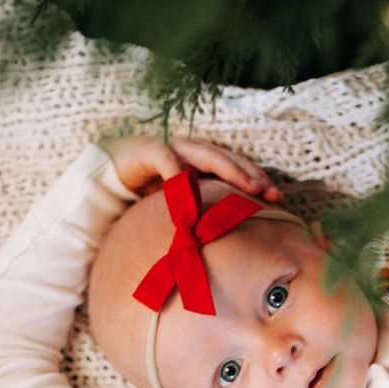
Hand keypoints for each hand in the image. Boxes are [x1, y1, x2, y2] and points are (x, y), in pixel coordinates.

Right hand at [102, 134, 282, 201]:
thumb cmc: (151, 200)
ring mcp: (172, 148)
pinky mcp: (148, 151)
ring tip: (246, 187)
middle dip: (251, 175)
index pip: (237, 166)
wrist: (111, 186)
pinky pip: (166, 158)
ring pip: (207, 154)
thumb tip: (235, 239)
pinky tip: (189, 186)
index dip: (258, 180)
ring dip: (229, 170)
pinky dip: (178, 172)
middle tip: (268, 193)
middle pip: (229, 158)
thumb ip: (206, 215)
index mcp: (203, 162)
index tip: (277, 198)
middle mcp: (192, 151)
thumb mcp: (185, 210)